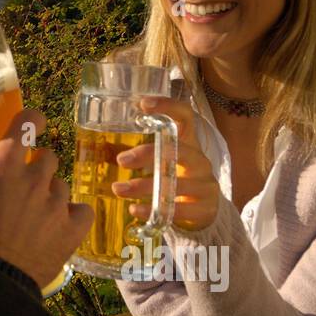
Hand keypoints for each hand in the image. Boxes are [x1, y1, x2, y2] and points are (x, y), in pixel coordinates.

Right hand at [0, 108, 93, 290]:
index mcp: (5, 163)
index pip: (29, 121)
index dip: (31, 121)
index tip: (31, 126)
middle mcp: (36, 177)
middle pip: (48, 157)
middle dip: (37, 167)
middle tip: (24, 185)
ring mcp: (57, 202)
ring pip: (62, 186)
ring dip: (51, 195)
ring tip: (36, 215)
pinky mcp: (72, 228)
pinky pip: (82, 211)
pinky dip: (73, 216)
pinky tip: (61, 224)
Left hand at [110, 96, 221, 230]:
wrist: (207, 209)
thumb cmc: (178, 178)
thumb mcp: (168, 161)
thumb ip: (148, 152)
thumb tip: (108, 149)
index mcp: (190, 143)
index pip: (185, 116)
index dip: (168, 107)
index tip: (143, 104)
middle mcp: (200, 160)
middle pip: (178, 150)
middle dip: (148, 154)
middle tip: (121, 160)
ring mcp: (206, 184)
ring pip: (175, 184)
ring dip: (143, 186)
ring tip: (118, 189)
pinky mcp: (205, 208)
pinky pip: (178, 210)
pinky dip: (153, 210)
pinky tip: (134, 210)